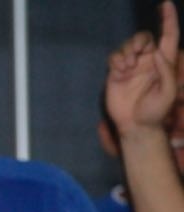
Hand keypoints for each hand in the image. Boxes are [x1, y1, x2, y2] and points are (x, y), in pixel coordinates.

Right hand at [105, 1, 179, 136]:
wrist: (135, 126)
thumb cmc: (155, 112)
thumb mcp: (168, 93)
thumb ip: (166, 71)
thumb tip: (156, 54)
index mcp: (165, 62)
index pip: (169, 36)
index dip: (168, 19)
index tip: (165, 4)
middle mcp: (148, 61)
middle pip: (144, 37)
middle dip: (138, 41)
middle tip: (135, 54)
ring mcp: (132, 66)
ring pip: (128, 45)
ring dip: (126, 52)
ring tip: (126, 69)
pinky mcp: (116, 73)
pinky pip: (114, 57)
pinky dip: (116, 60)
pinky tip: (119, 72)